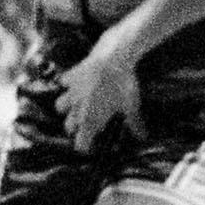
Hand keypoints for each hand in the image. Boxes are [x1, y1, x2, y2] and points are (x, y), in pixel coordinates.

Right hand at [56, 38, 142, 153]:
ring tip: (78, 104)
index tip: (93, 145)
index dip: (86, 146)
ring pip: (60, 106)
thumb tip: (144, 138)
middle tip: (87, 124)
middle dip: (76, 128)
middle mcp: (77, 110)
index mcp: (91, 121)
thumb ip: (134, 123)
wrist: (113, 58)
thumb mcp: (131, 106)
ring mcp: (72, 92)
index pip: (80, 144)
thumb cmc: (123, 85)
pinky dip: (68, 83)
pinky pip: (64, 82)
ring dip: (67, 108)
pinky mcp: (71, 76)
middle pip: (69, 127)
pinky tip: (76, 81)